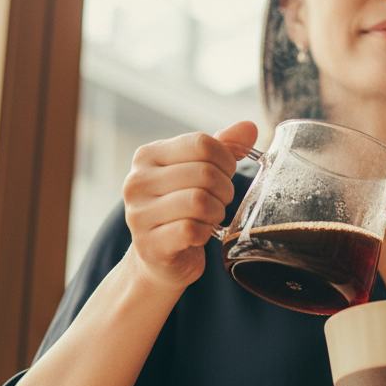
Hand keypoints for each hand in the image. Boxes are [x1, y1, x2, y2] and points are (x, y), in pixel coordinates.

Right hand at [122, 120, 257, 291]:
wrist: (159, 258)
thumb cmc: (182, 210)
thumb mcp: (199, 173)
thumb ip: (221, 148)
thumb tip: (248, 127)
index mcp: (148, 156)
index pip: (201, 143)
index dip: (226, 160)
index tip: (225, 175)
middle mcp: (136, 181)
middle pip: (204, 173)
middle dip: (224, 189)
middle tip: (220, 201)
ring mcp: (138, 214)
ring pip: (199, 201)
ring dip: (216, 211)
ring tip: (210, 217)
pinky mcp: (149, 244)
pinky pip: (191, 230)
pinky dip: (205, 233)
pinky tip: (199, 234)